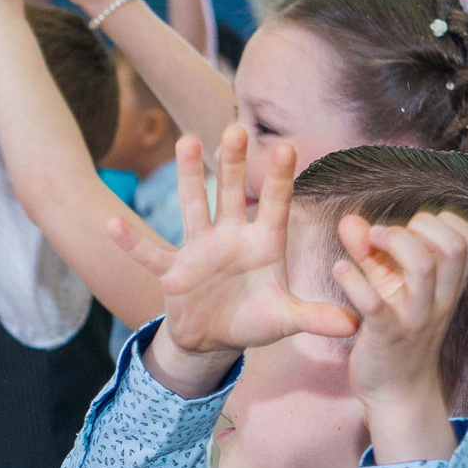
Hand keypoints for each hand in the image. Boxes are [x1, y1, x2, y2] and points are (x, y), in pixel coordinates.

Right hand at [113, 128, 357, 391]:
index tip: (287, 147)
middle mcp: (232, 237)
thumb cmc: (254, 321)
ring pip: (194, 206)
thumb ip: (316, 317)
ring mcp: (200, 249)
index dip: (278, 179)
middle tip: (235, 128)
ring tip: (187, 141)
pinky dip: (131, 243)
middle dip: (233, 163)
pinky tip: (111, 223)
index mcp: (263, 244)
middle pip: (232, 193)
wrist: (215, 339)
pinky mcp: (174, 270)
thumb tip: (355, 326)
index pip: (274, 205)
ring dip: (189, 176)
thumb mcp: (285, 320)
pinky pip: (150, 254)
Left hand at [333, 207, 467, 448]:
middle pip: (453, 247)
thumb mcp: (390, 290)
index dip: (444, 222)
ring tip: (367, 241)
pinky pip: (376, 305)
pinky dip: (354, 281)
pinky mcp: (386, 337)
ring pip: (424, 267)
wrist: (396, 395)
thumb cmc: (394, 334)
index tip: (412, 228)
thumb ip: (371, 254)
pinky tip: (338, 271)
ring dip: (394, 242)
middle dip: (419, 226)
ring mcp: (415, 319)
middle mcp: (438, 301)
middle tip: (385, 234)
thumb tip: (350, 220)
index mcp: (447, 287)